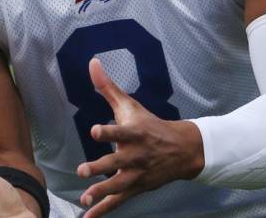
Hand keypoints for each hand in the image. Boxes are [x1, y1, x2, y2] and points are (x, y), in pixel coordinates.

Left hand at [76, 59, 203, 217]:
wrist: (183, 150)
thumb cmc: (150, 124)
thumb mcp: (130, 105)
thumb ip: (107, 87)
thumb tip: (92, 62)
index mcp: (134, 133)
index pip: (119, 131)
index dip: (107, 132)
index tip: (95, 131)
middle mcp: (136, 155)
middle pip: (117, 162)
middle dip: (100, 167)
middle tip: (82, 170)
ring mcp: (137, 174)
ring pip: (118, 184)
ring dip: (101, 191)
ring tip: (85, 198)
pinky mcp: (136, 188)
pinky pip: (119, 201)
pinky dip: (104, 210)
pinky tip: (87, 217)